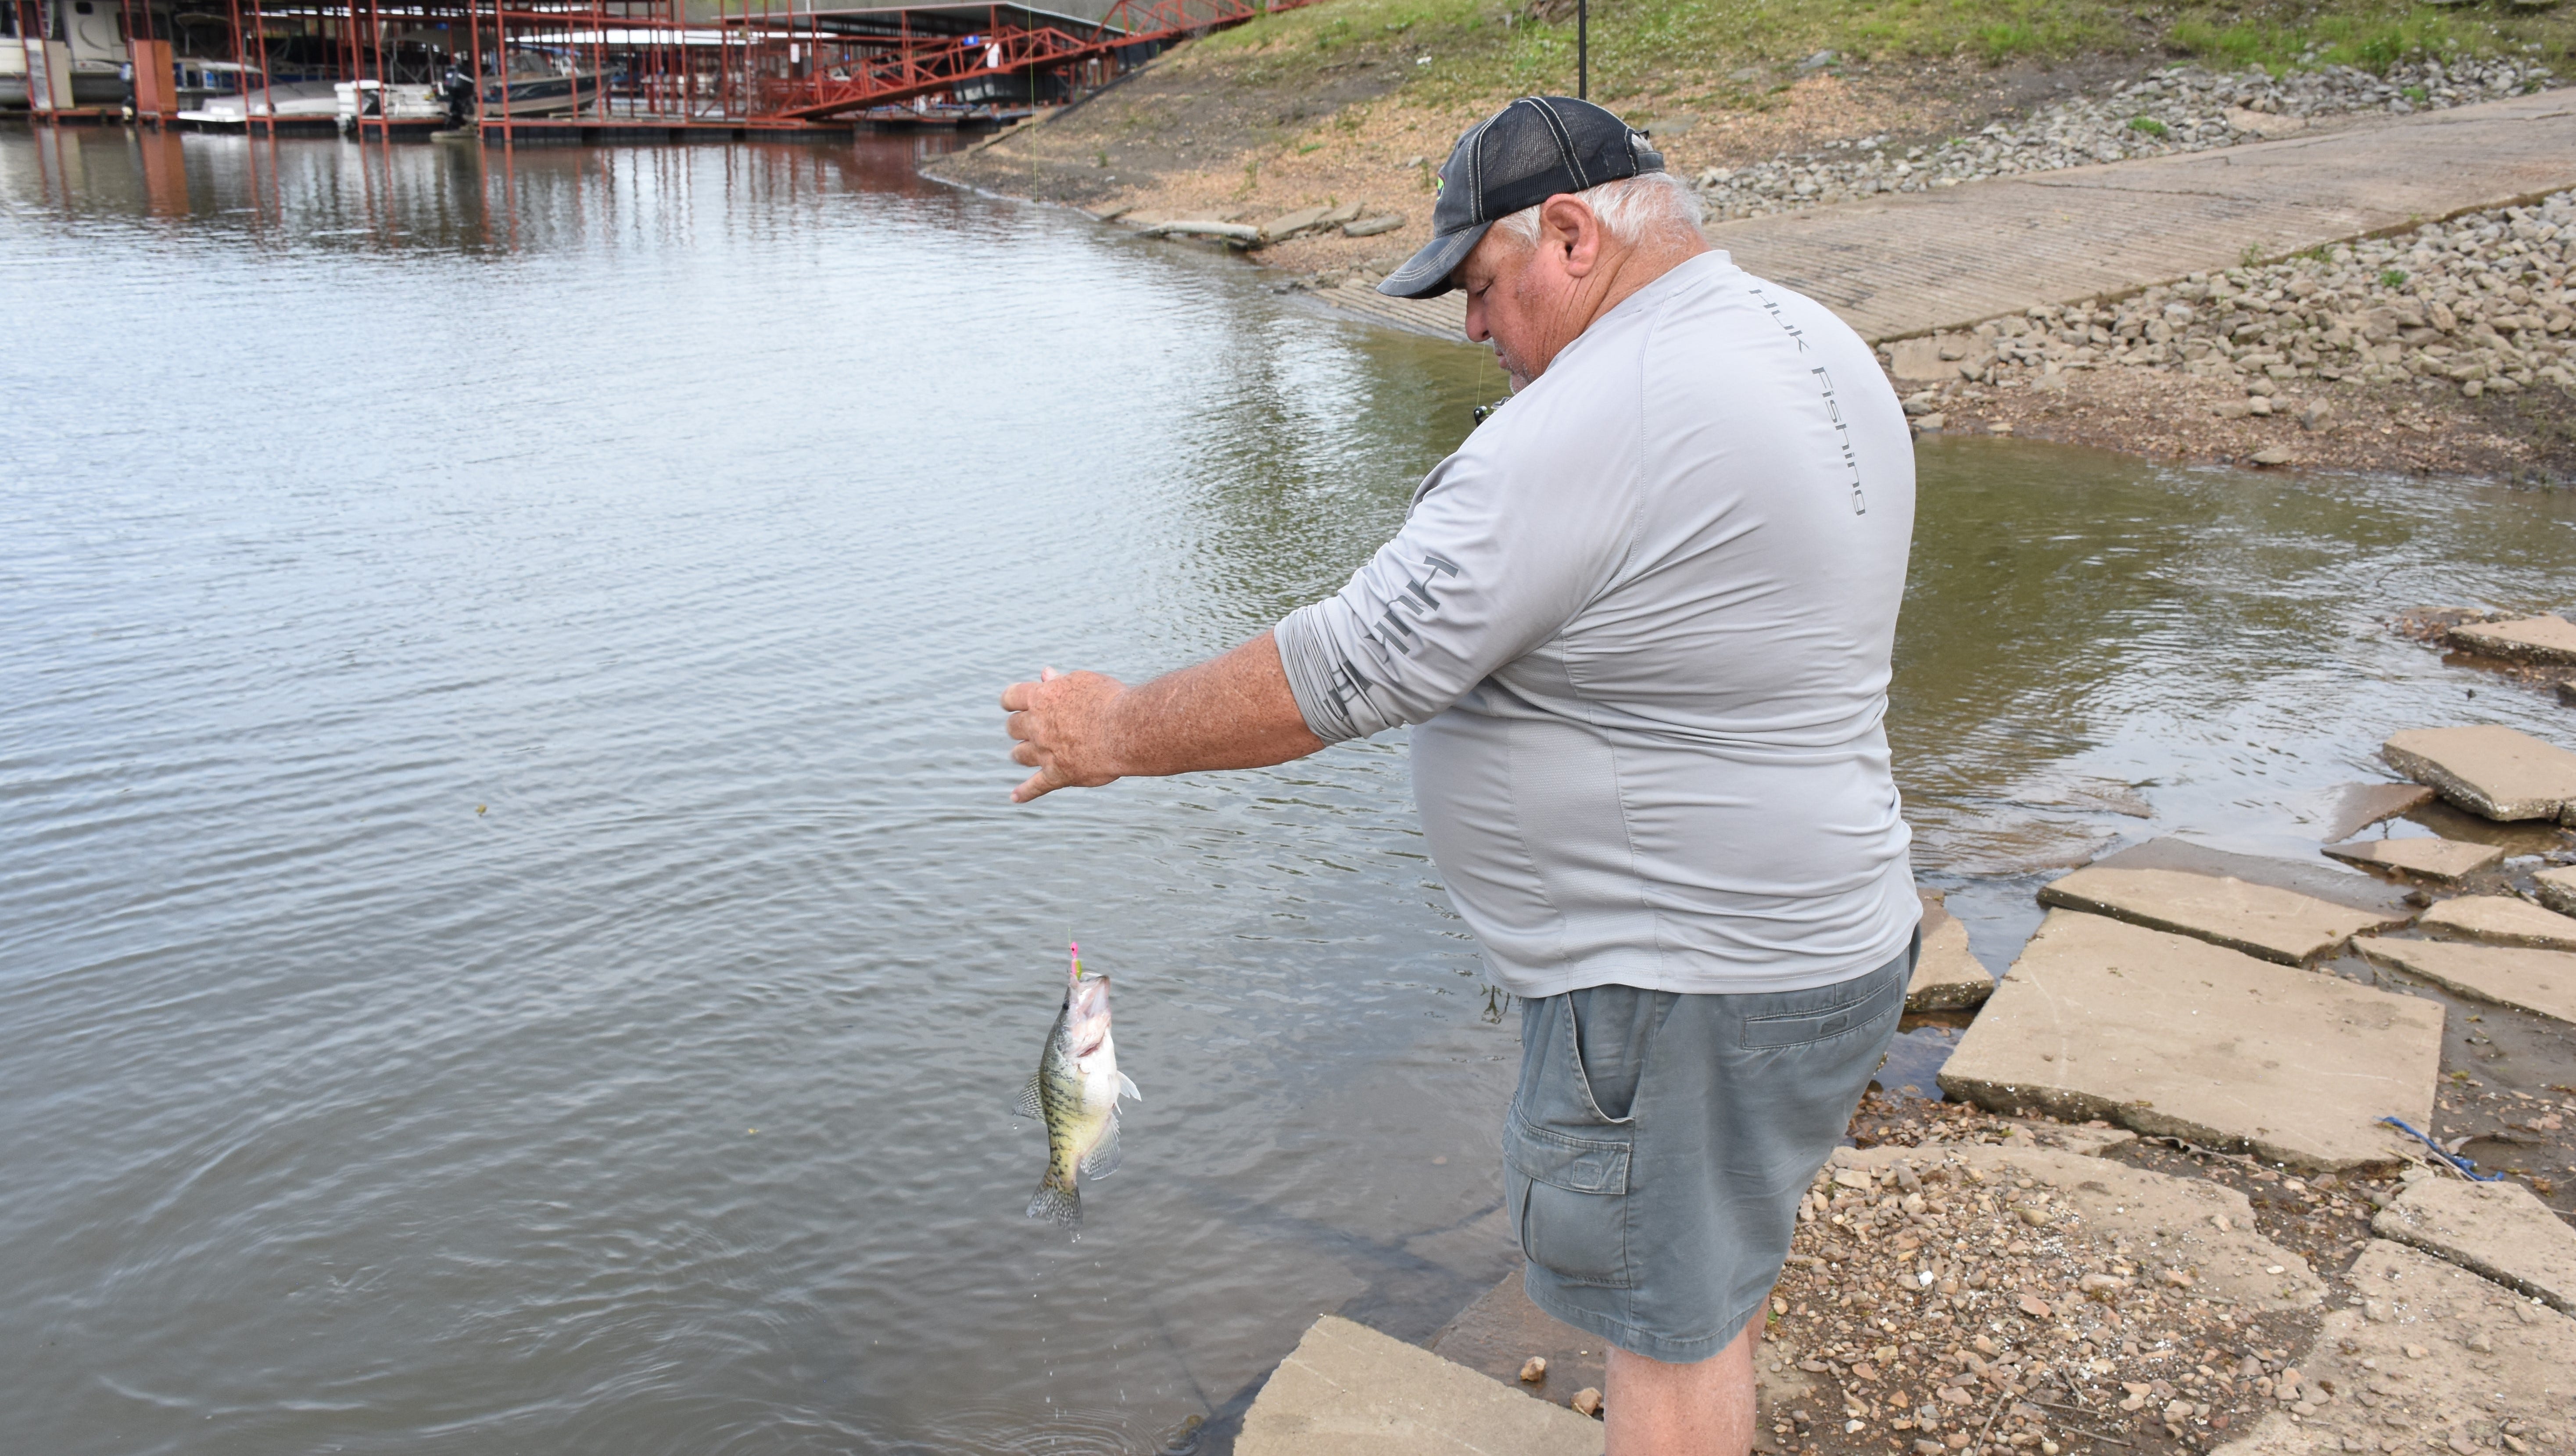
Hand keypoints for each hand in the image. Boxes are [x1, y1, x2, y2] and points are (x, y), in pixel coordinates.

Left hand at [1000, 666, 1127, 802]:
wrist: (1127, 730)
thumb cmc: (1110, 700)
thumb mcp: (1083, 681)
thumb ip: (1060, 680)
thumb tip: (1045, 673)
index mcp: (1041, 698)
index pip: (1010, 697)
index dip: (1011, 701)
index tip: (1013, 704)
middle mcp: (1037, 725)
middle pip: (1012, 727)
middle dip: (1018, 726)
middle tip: (1028, 728)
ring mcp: (1045, 752)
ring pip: (1020, 754)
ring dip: (1021, 753)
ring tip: (1023, 754)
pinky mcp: (1058, 774)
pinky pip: (1036, 786)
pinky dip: (1025, 792)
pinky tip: (1015, 797)